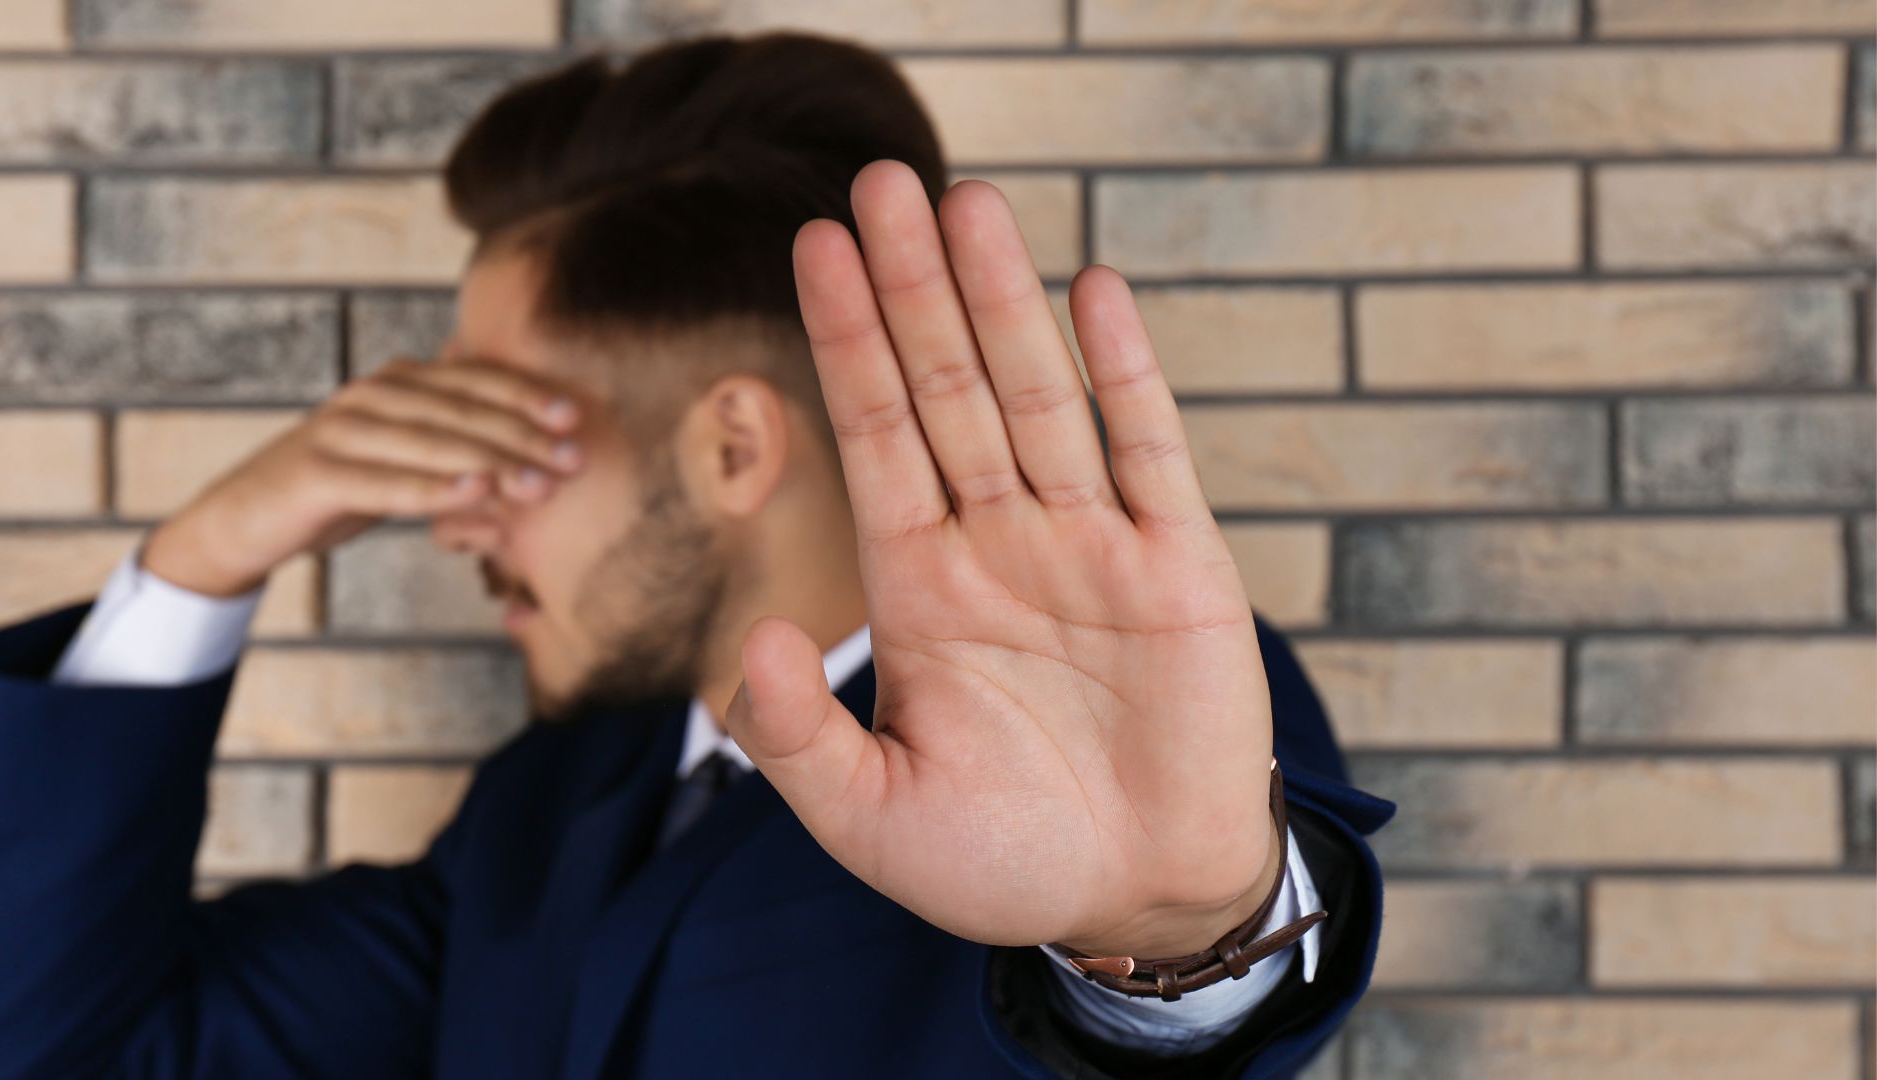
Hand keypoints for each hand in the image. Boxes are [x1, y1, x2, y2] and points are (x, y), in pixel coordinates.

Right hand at [142, 356, 584, 596]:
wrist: (249, 517)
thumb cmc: (344, 483)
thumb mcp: (404, 450)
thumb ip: (455, 429)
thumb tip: (529, 422)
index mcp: (397, 381)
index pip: (473, 379)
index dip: (526, 395)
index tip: (576, 417)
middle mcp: (370, 395)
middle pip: (459, 409)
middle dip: (522, 434)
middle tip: (573, 459)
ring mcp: (339, 430)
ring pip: (429, 443)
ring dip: (490, 463)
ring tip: (539, 484)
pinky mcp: (315, 474)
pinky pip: (383, 483)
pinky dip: (431, 489)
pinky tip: (474, 496)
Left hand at [725, 159, 1278, 959]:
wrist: (1139, 898)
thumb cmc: (1002, 863)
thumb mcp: (873, 820)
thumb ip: (799, 739)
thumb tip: (750, 647)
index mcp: (921, 587)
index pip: (874, 436)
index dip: (844, 340)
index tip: (813, 247)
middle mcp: (999, 543)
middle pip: (947, 388)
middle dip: (912, 287)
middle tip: (880, 182)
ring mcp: (1089, 543)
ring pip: (1038, 395)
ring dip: (1002, 302)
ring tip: (967, 200)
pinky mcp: (1177, 564)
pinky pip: (1147, 449)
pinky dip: (1122, 370)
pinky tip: (1091, 288)